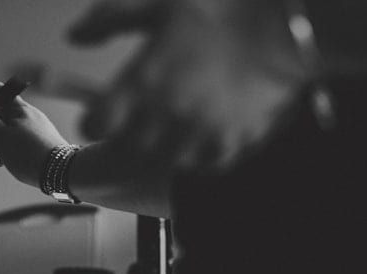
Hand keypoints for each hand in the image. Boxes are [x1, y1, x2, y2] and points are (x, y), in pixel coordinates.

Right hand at [0, 83, 69, 187]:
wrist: (61, 172)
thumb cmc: (29, 155)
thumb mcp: (0, 137)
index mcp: (18, 108)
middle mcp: (28, 113)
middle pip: (0, 113)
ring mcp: (36, 127)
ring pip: (8, 128)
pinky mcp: (41, 141)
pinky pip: (19, 139)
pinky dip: (7, 147)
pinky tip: (3, 162)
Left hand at [68, 0, 308, 169]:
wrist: (293, 28)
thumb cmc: (223, 9)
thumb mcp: (158, 3)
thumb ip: (110, 20)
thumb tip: (74, 37)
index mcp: (142, 83)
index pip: (94, 123)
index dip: (95, 118)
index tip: (103, 110)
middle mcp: (164, 118)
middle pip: (123, 150)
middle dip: (124, 135)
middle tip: (138, 117)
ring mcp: (197, 138)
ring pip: (159, 161)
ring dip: (158, 146)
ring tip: (173, 120)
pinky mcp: (228, 148)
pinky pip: (198, 165)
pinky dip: (195, 152)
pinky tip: (205, 126)